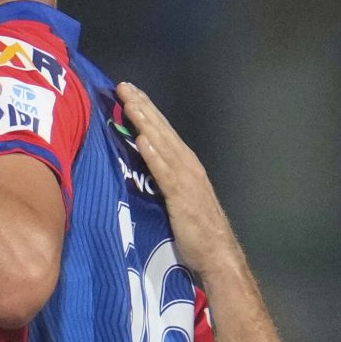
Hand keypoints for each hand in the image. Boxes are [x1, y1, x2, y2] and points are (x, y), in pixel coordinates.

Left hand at [114, 82, 240, 281]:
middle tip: (123, 85)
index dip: (146, 112)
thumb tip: (140, 171)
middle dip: (142, 106)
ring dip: (145, 121)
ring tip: (128, 101)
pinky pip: (164, 171)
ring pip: (161, 144)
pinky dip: (153, 154)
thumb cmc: (196, 234)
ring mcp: (185, 179)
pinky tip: (142, 139)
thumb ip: (162, 182)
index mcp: (185, 165)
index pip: (162, 132)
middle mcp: (187, 165)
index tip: (128, 93)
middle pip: (161, 130)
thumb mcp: (175, 200)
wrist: (218, 255)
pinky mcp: (181, 196)